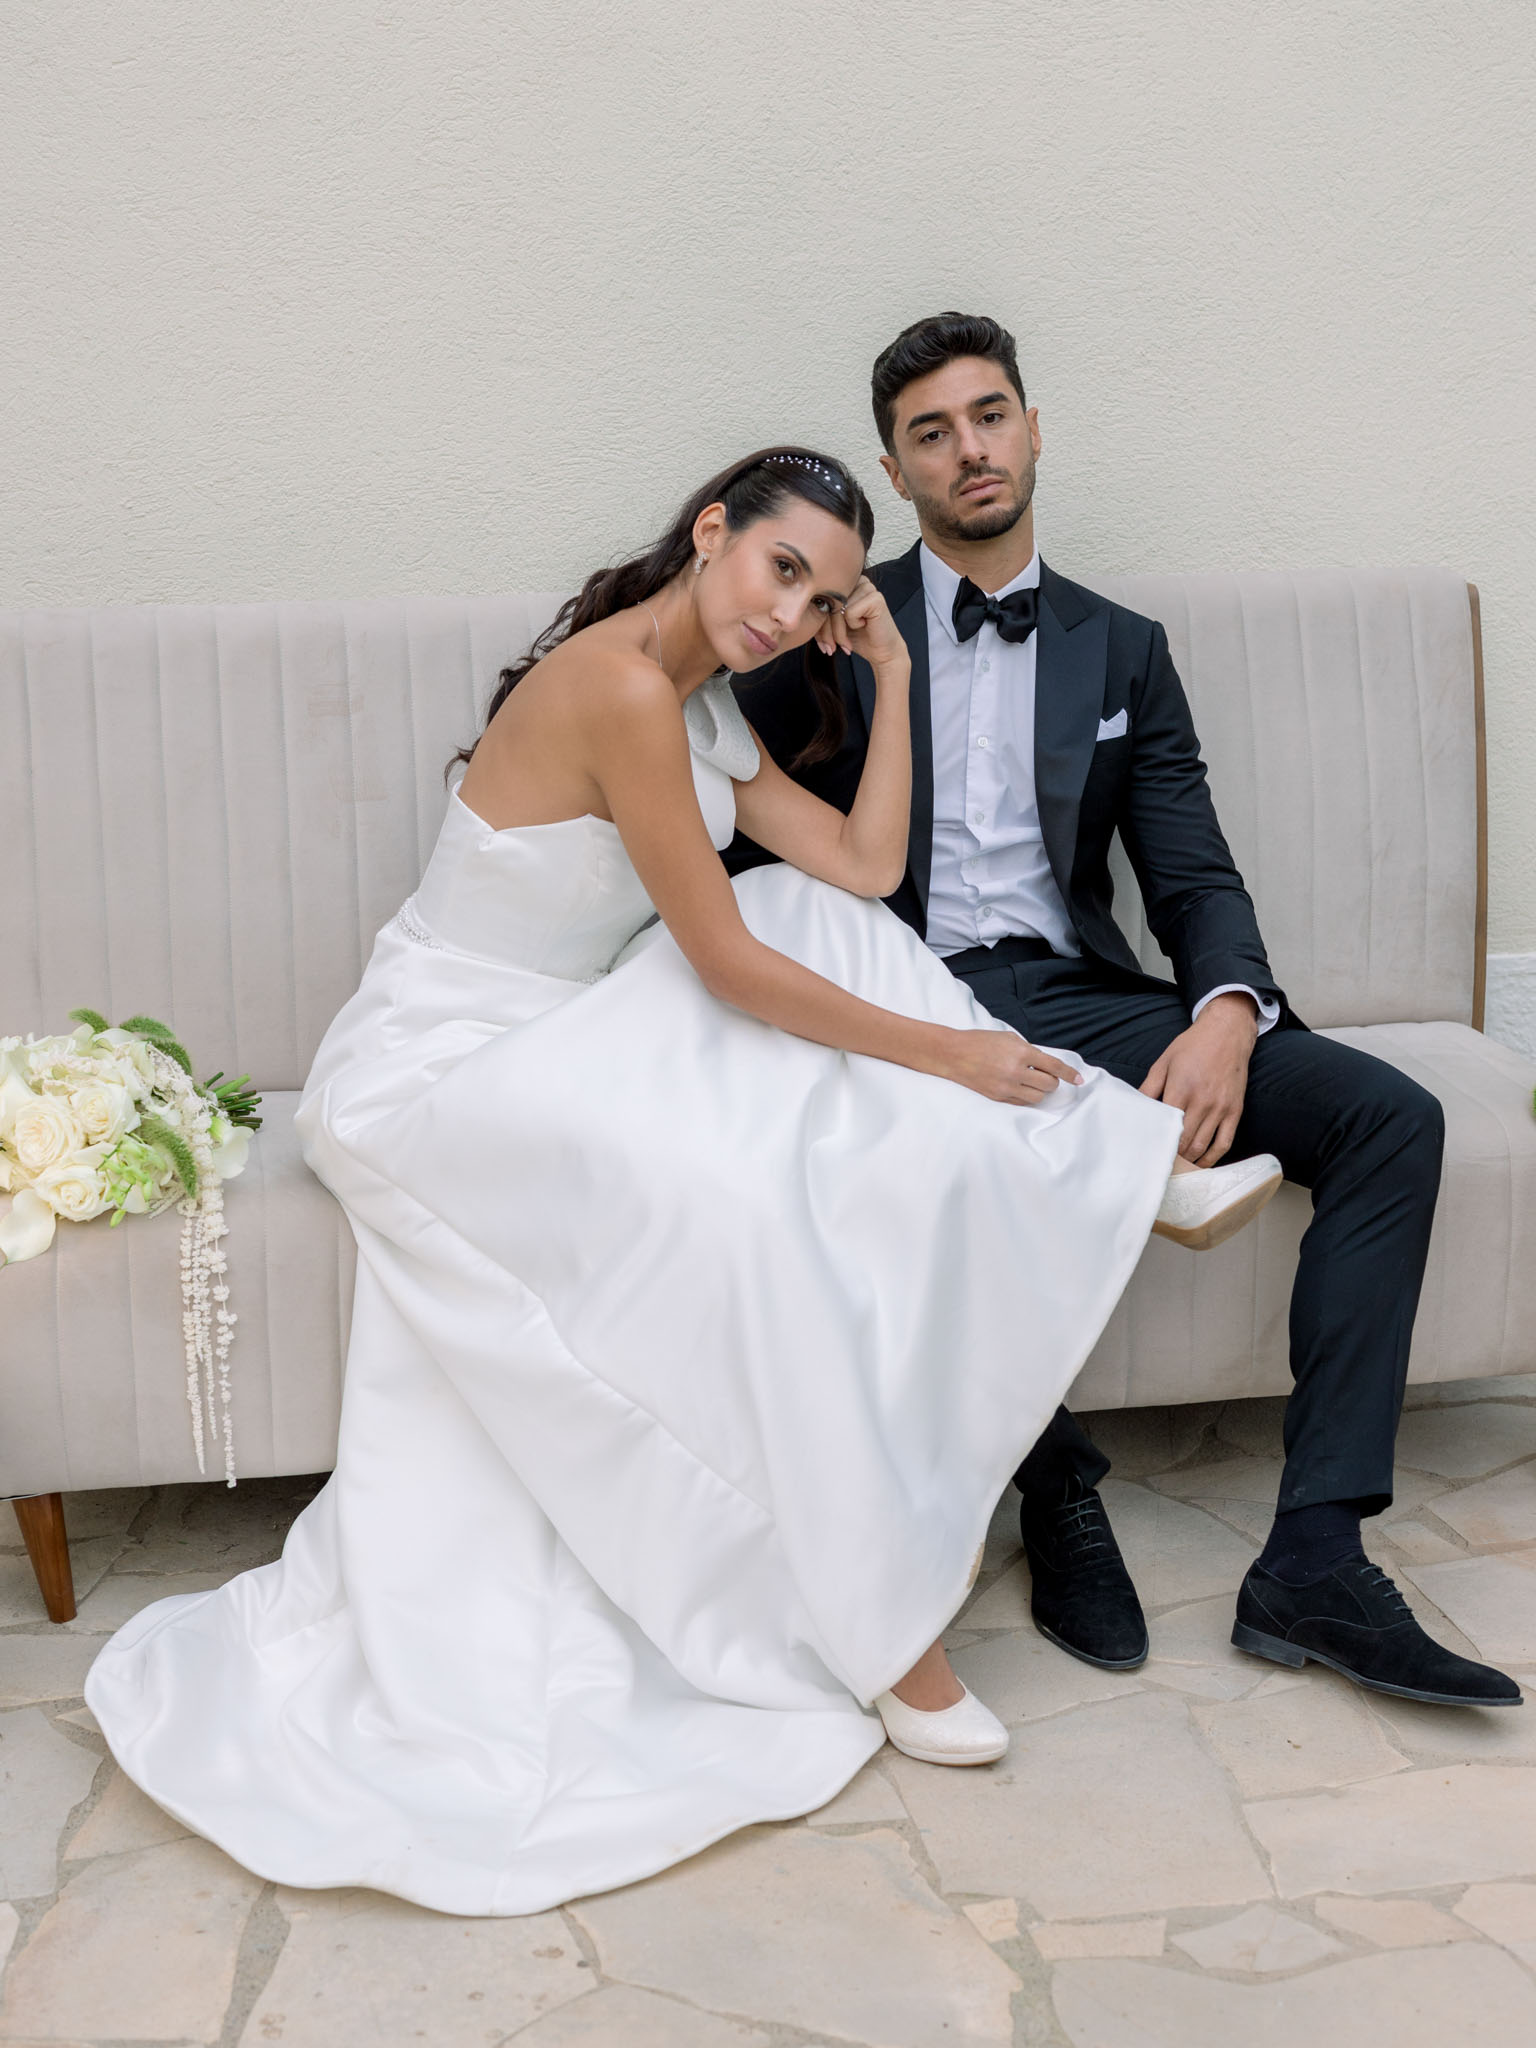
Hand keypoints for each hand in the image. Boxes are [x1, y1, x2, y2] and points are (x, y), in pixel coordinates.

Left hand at [816, 574, 907, 675]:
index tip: (821, 644)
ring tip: (846, 644)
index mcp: (846, 584)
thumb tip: (798, 610)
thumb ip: (820, 612)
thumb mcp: (832, 625)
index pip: (822, 598)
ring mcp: (867, 587)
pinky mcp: (876, 597)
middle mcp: (856, 581)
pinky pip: (850, 611)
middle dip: (825, 631)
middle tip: (830, 649)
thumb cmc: (857, 638)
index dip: (818, 623)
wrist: (882, 652)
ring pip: (838, 607)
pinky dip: (854, 624)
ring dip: (838, 632)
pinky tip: (865, 626)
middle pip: (828, 602)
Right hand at [942, 1029, 1082, 1105]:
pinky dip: (1027, 1095)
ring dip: (1040, 1089)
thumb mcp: (1009, 1038)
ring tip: (1031, 1081)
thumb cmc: (981, 1042)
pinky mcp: (999, 1097)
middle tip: (1045, 1075)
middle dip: (1052, 1080)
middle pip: (1049, 1084)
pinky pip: (1023, 1102)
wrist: (954, 1054)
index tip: (1079, 1079)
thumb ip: (1029, 1050)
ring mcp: (1007, 1086)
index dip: (1070, 1074)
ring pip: (1038, 1096)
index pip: (1054, 1066)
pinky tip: (1020, 1087)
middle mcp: (1016, 1071)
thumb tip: (1046, 1064)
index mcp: (1022, 1052)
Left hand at [1139, 993, 1257, 1163]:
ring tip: (1176, 1169)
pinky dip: (1212, 1158)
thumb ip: (1148, 1088)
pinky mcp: (1235, 1111)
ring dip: (1189, 1161)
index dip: (1157, 1144)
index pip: (1167, 1128)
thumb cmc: (1192, 1046)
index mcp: (1181, 1089)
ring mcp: (1221, 1108)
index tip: (1147, 1154)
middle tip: (1159, 1166)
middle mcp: (1202, 1101)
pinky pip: (1224, 1142)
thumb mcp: (1163, 1062)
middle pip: (1184, 1142)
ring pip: (1203, 1146)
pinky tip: (1201, 1164)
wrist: (1227, 1033)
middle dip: (1171, 1157)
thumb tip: (1134, 1109)